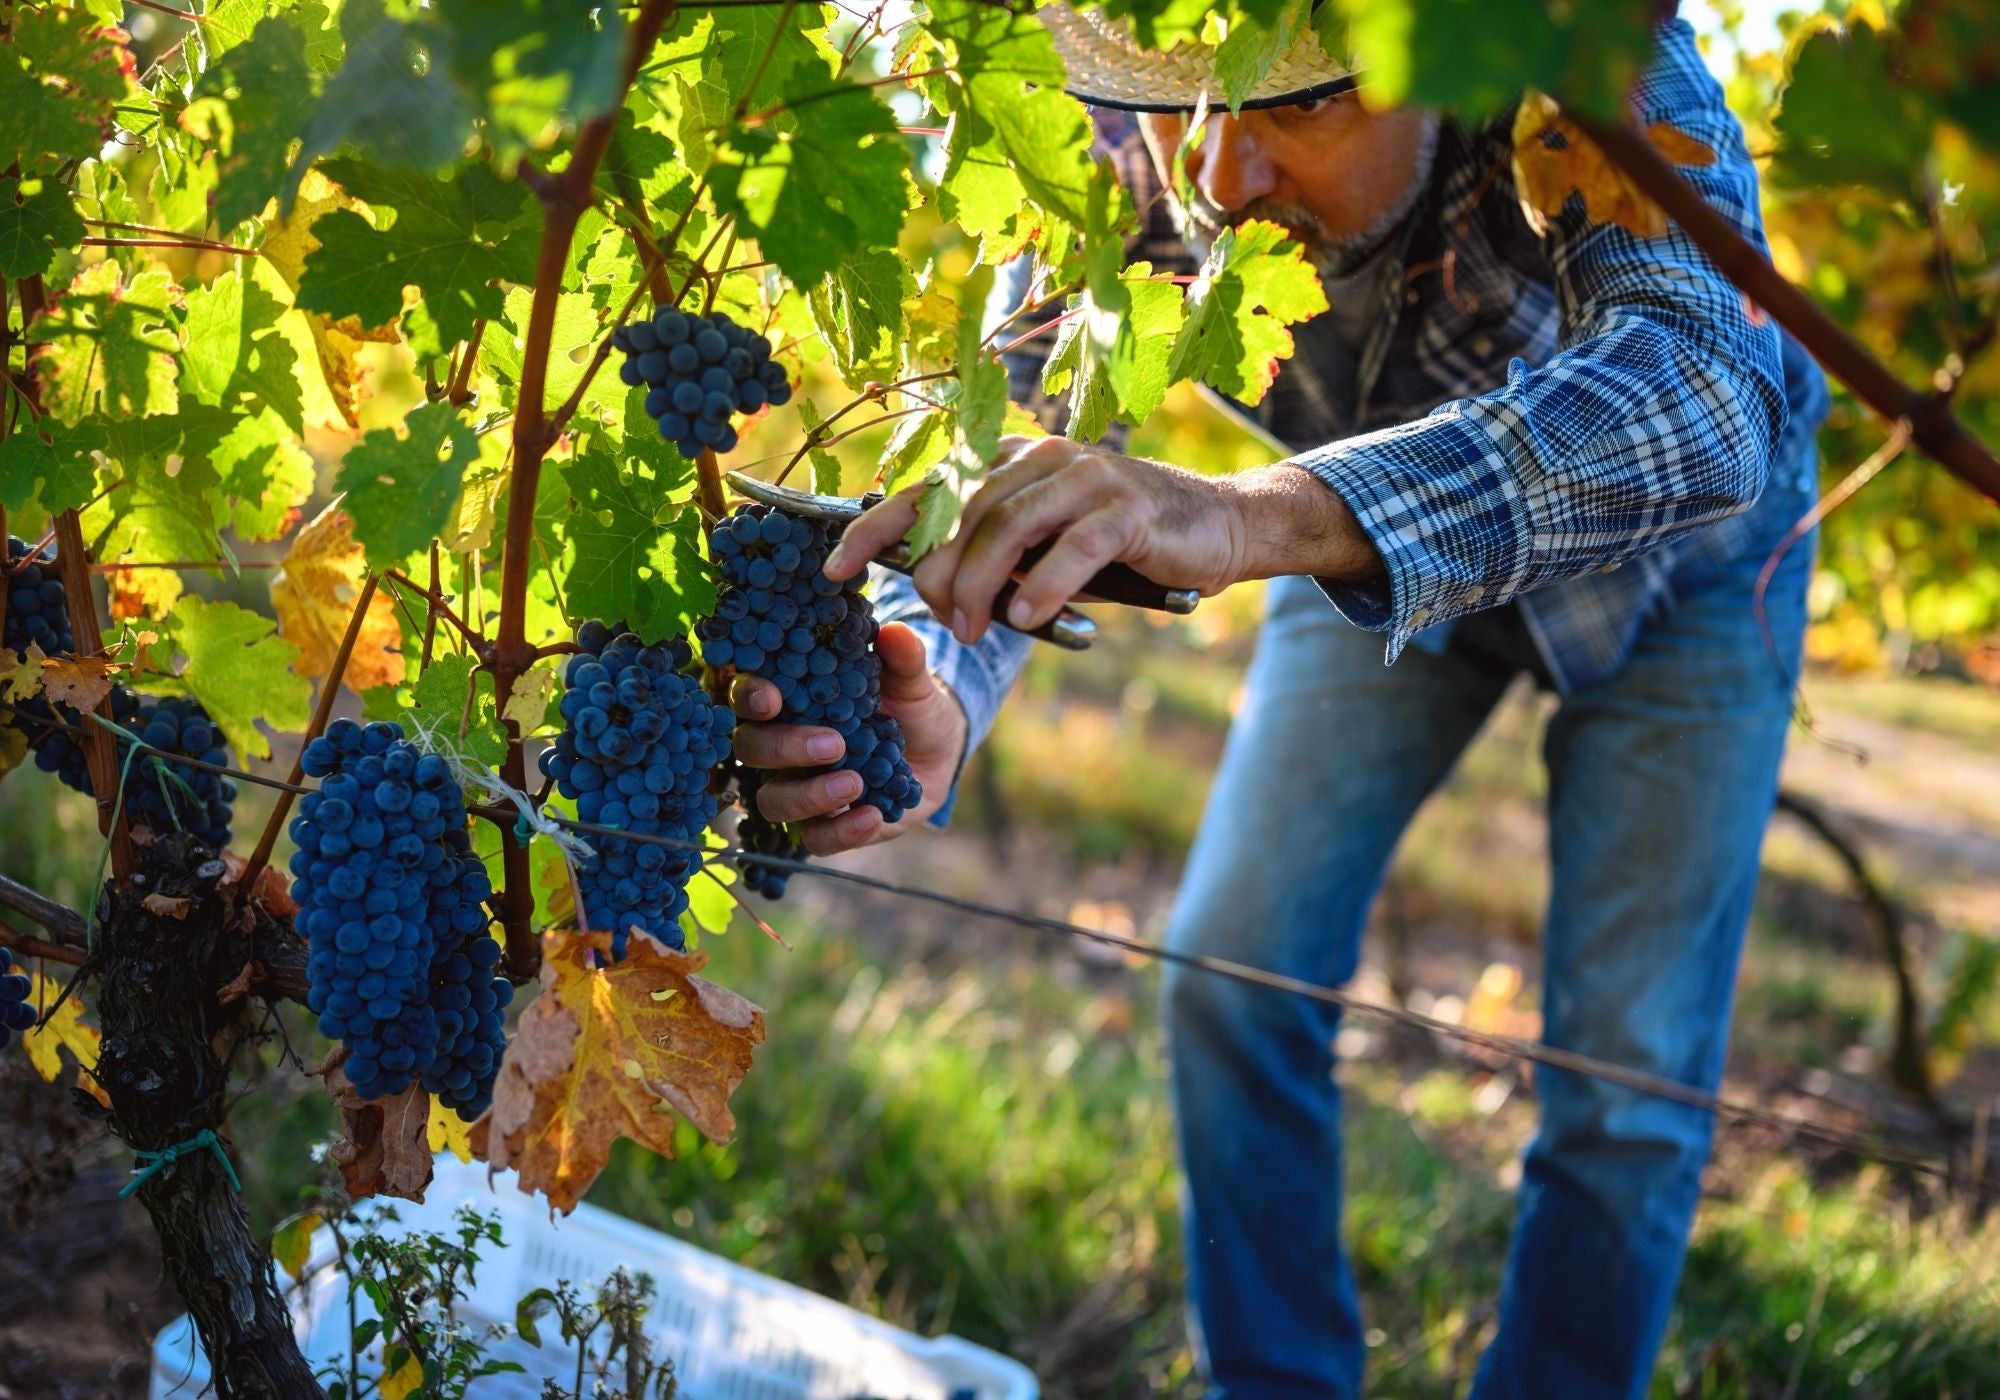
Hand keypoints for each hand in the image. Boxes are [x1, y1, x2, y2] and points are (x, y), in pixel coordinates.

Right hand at [727, 622, 966, 854]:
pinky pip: (815, 839)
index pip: (747, 695)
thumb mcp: (910, 680)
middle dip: (784, 748)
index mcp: (791, 699)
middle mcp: (783, 745)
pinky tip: (872, 816)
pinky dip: (841, 832)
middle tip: (833, 744)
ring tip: (855, 783)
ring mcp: (800, 788)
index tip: (773, 698)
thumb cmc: (909, 705)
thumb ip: (902, 659)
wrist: (939, 751)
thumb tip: (894, 633)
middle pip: (750, 750)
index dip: (750, 697)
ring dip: (809, 795)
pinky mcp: (825, 825)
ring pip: (773, 801)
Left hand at [823, 437, 1380, 644]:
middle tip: (945, 623)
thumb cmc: (1118, 550)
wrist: (1215, 530)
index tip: (831, 569)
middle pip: (960, 514)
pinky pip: (1069, 546)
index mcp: (1008, 462)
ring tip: (973, 629)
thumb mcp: (1044, 551)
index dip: (873, 527)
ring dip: (980, 586)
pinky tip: (1029, 617)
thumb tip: (928, 593)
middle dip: (938, 575)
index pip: (925, 490)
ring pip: (1006, 527)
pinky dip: (1043, 585)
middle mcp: (1038, 457)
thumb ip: (992, 560)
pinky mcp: (1126, 505)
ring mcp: (1084, 475)